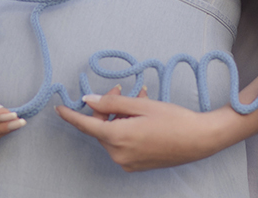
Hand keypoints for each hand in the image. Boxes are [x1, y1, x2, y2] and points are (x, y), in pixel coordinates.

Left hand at [55, 88, 221, 171]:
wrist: (199, 139)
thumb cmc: (173, 119)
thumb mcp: (141, 105)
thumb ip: (111, 104)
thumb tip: (88, 101)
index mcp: (117, 138)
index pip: (86, 125)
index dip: (71, 115)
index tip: (58, 108)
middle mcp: (118, 154)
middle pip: (101, 128)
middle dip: (107, 108)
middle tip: (122, 91)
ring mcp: (127, 163)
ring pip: (112, 135)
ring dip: (119, 117)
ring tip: (139, 100)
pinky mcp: (136, 165)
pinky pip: (122, 144)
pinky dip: (126, 129)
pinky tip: (142, 116)